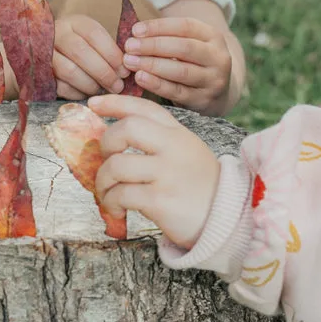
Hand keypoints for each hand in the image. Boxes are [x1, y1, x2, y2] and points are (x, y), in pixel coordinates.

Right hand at [52, 14, 129, 99]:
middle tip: (117, 86)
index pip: (94, 34)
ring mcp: (44, 53)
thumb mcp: (94, 41)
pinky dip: (77, 93)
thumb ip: (109, 49)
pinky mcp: (39, 73)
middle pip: (80, 52)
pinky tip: (88, 94)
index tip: (125, 70)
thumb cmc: (82, 48)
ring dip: (91, 85)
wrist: (47, 56)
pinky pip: (60, 86)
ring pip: (69, 71)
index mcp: (74, 23)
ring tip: (103, 90)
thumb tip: (128, 68)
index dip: (112, 54)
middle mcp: (56, 34)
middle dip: (103, 72)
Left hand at [89, 93, 219, 247]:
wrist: (228, 219)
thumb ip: (161, 141)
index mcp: (179, 134)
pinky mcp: (160, 199)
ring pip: (116, 166)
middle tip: (106, 161)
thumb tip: (116, 137)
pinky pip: (120, 195)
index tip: (93, 104)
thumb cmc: (201, 187)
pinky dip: (110, 203)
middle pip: (126, 129)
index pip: (144, 108)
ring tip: (107, 194)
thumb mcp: (188, 153)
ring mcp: (167, 173)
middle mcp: (174, 148)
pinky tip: (116, 209)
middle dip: (105, 144)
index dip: (115, 102)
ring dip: (102, 182)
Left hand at [122, 18, 232, 113]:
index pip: (186, 26)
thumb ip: (168, 37)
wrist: (217, 93)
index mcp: (214, 37)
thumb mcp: (190, 44)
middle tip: (129, 46)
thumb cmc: (193, 62)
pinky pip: (177, 92)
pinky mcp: (204, 100)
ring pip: (181, 71)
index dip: (159, 27)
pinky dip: (157, 84)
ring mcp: (213, 80)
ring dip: (152, 65)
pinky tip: (140, 78)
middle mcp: (218, 57)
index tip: (136, 30)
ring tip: (130, 62)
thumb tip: (135, 33)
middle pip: (184, 48)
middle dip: (153, 46)